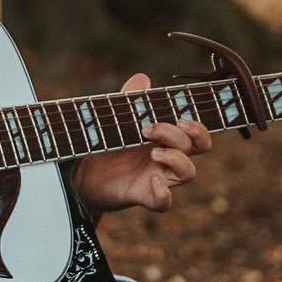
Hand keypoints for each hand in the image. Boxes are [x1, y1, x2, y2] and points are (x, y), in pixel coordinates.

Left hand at [71, 72, 212, 216]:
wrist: (83, 170)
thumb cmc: (107, 142)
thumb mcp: (118, 118)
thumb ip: (131, 100)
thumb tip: (142, 78)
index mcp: (167, 138)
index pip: (197, 134)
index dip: (199, 128)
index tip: (181, 118)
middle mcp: (169, 157)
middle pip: (198, 148)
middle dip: (181, 135)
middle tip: (151, 129)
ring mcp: (159, 177)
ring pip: (189, 172)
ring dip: (177, 159)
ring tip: (153, 152)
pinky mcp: (144, 195)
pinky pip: (164, 202)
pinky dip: (163, 194)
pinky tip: (151, 181)